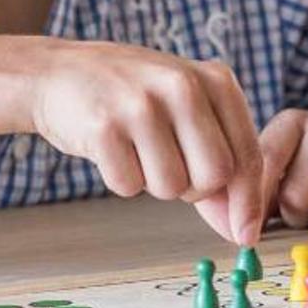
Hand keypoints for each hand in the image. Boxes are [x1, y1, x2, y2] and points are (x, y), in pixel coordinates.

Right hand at [30, 45, 265, 243]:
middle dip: (194, 189)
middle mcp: (183, 86)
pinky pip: (129, 186)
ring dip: (154, 183)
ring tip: (137, 148)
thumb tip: (240, 231)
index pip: (247, 155)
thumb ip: (218, 164)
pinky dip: (122, 179)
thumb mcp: (187, 112)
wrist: (59, 73)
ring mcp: (142, 104)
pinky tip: (112, 148)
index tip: (245, 235)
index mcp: (216, 80)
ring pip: (172, 188)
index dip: (248, 202)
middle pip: (214, 177)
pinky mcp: (104, 127)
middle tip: (169, 165)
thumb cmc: (134, 98)